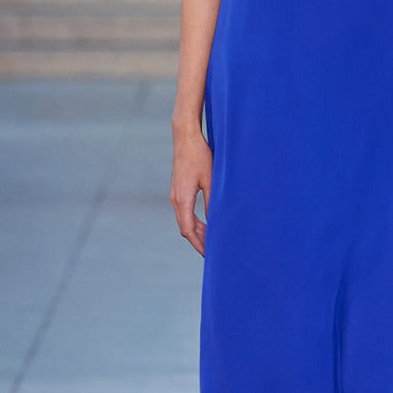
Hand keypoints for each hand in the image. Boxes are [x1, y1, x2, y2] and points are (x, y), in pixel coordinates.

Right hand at [171, 122, 211, 255]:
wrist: (185, 137)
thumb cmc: (200, 156)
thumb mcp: (211, 180)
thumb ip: (213, 202)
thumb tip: (217, 222)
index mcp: (183, 200)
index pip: (188, 231)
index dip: (199, 244)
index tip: (209, 254)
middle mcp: (176, 199)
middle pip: (185, 228)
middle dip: (199, 241)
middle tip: (213, 251)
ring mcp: (175, 194)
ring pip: (185, 220)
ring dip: (197, 231)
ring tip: (211, 239)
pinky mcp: (178, 189)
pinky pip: (185, 211)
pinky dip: (194, 220)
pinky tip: (205, 222)